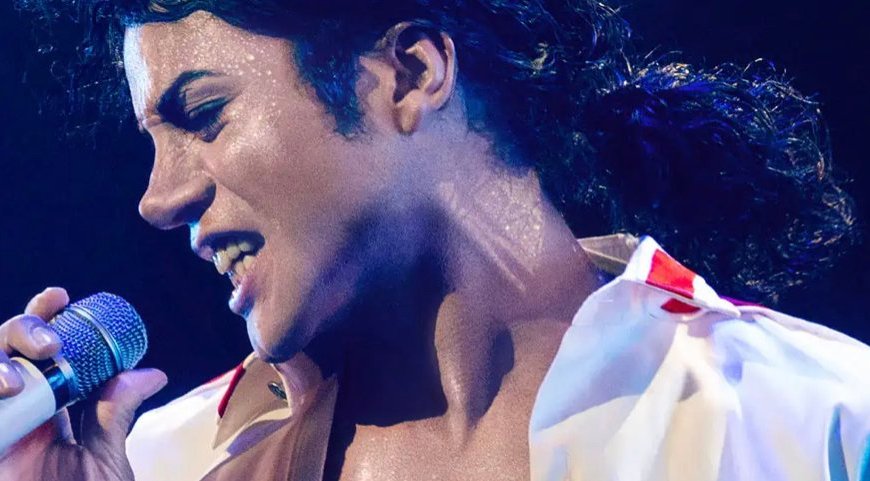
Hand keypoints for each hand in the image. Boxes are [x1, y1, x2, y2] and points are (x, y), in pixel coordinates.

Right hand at [0, 287, 166, 480]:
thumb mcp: (104, 457)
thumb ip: (116, 413)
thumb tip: (151, 372)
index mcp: (52, 409)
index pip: (41, 351)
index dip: (44, 318)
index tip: (61, 297)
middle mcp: (19, 413)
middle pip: (6, 350)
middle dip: (22, 330)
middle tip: (52, 343)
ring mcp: (1, 425)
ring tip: (20, 380)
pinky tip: (5, 392)